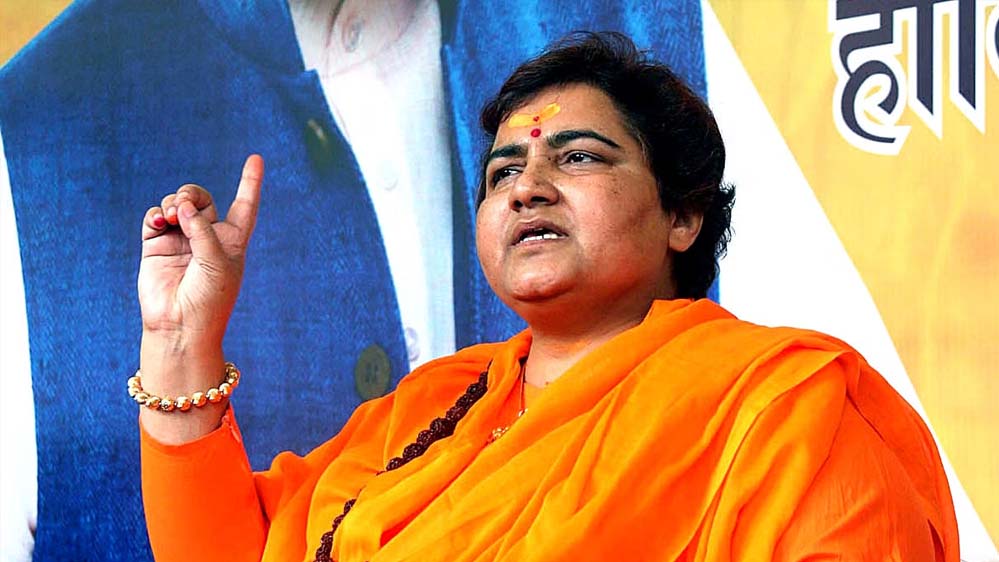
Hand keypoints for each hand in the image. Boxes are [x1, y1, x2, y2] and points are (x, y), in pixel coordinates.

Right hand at [138, 155, 263, 349]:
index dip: (250, 182)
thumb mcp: (216, 261)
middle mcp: (207, 237)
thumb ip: (202, 229)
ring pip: (176, 204)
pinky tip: (160, 221)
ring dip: (173, 203)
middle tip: (184, 204)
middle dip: (191, 193)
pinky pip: (155, 217)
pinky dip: (157, 214)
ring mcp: (181, 240)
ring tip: (171, 217)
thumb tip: (179, 206)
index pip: (244, 205)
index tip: (256, 158)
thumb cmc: (209, 298)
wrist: (180, 326)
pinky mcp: (156, 245)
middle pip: (201, 198)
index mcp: (232, 241)